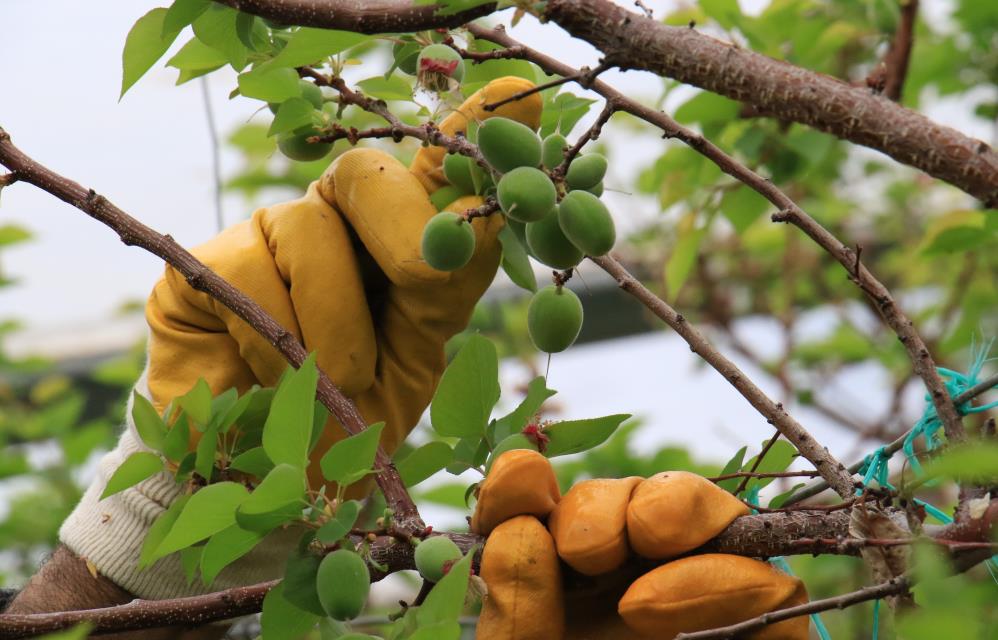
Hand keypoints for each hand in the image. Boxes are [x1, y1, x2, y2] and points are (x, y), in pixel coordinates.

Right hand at [56, 77, 542, 601]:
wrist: (267, 482)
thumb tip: (484, 215)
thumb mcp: (417, 356)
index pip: (435, 170)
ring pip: (308, 227)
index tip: (520, 97)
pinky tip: (275, 372)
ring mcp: (269, 237)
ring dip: (337, 318)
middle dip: (402, 226)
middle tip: (420, 284)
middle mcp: (336, 224)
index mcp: (397, 240)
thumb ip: (446, 288)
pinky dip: (272, 333)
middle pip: (366, 170)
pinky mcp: (205, 265)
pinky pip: (247, 270)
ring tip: (343, 379)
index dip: (476, 130)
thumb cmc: (351, 418)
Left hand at [472, 450, 808, 639]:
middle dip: (606, 503)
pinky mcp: (766, 633)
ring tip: (630, 573)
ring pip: (703, 515)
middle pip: (629, 499)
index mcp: (564, 596)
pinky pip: (769, 582)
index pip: (541, 514)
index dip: (521, 489)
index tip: (517, 484)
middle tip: (585, 549)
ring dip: (667, 513)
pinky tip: (654, 608)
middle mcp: (630, 589)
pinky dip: (719, 576)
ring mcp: (703, 603)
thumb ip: (516, 610)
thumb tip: (524, 527)